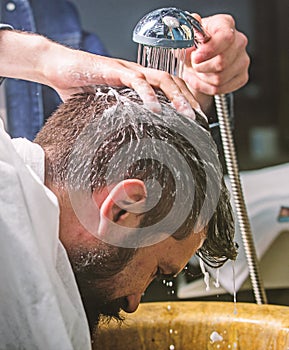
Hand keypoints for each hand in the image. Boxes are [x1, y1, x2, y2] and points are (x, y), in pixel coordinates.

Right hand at [0, 29, 197, 118]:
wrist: (57, 68)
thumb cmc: (80, 88)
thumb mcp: (105, 108)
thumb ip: (118, 119)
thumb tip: (126, 143)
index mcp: (138, 82)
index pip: (169, 88)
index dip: (185, 101)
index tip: (195, 120)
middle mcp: (136, 74)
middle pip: (172, 82)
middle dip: (189, 100)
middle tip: (200, 120)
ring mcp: (126, 70)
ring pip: (160, 78)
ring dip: (176, 97)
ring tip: (186, 115)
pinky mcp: (113, 69)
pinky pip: (135, 80)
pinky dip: (147, 94)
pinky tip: (155, 108)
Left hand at [182, 14, 249, 112]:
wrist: (197, 61)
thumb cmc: (194, 46)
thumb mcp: (185, 38)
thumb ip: (187, 35)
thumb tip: (190, 33)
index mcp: (224, 24)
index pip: (226, 37)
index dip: (210, 49)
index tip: (196, 57)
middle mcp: (239, 41)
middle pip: (222, 62)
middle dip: (201, 67)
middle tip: (193, 63)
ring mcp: (243, 60)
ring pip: (220, 79)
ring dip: (201, 78)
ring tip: (195, 71)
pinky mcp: (242, 77)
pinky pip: (220, 89)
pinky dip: (205, 87)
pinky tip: (199, 80)